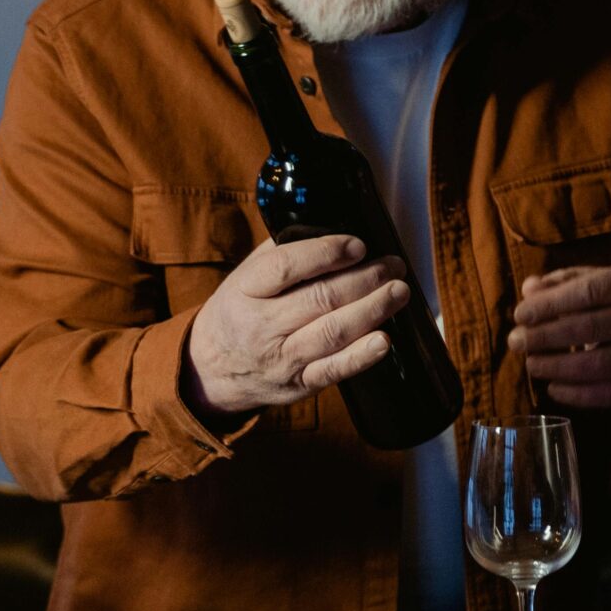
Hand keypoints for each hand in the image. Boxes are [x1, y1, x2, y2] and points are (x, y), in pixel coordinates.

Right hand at [183, 233, 407, 421]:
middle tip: (393, 265)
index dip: (326, 253)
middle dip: (365, 279)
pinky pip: (333, 371)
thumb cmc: (240, 312)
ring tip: (398, 292)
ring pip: (332, 332)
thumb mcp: (245, 277)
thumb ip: (281, 252)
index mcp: (246, 290)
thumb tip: (329, 226)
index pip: (285, 267)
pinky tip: (384, 340)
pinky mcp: (298, 384)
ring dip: (373, 310)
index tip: (358, 245)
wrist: (212, 370)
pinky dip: (361, 356)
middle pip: (319, 299)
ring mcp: (281, 358)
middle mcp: (261, 326)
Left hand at [510, 264, 610, 408]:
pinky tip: (552, 388)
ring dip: (557, 367)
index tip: (520, 315)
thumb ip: (557, 284)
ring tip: (531, 365)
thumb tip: (529, 290)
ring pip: (598, 365)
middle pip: (591, 328)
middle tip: (515, 342)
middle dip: (546, 336)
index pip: (590, 291)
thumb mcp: (587, 283)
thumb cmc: (607, 303)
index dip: (552, 303)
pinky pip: (606, 394)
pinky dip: (575, 395)